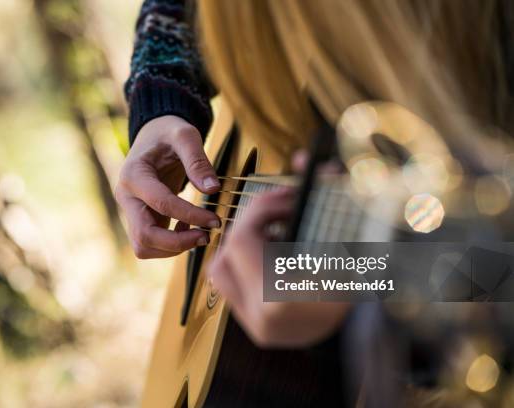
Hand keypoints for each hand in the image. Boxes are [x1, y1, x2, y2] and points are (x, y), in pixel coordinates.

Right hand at [116, 116, 220, 257]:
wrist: (154, 135)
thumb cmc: (169, 132)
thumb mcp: (185, 135)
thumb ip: (198, 160)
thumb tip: (213, 190)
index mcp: (133, 174)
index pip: (161, 203)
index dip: (190, 215)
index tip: (215, 220)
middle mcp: (126, 196)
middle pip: (144, 236)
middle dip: (177, 243)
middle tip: (206, 236)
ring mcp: (131, 211)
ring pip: (143, 247)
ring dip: (173, 248)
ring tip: (198, 233)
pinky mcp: (140, 220)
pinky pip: (151, 245)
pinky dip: (171, 245)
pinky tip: (188, 229)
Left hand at [207, 155, 348, 347]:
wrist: (373, 330)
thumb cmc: (364, 280)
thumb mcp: (348, 234)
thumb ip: (326, 193)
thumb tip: (301, 160)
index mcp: (282, 298)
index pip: (243, 239)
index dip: (261, 209)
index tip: (287, 197)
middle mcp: (263, 319)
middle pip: (228, 253)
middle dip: (252, 226)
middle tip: (282, 212)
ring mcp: (258, 328)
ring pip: (224, 272)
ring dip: (245, 247)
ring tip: (279, 236)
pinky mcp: (259, 331)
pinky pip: (235, 289)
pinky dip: (249, 268)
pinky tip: (277, 258)